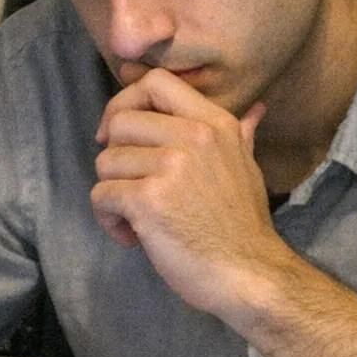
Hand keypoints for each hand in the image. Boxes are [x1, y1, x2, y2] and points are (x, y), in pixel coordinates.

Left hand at [92, 68, 285, 314]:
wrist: (249, 274)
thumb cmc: (244, 226)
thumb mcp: (247, 168)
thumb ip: (240, 135)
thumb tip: (255, 110)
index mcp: (214, 123)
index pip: (155, 82)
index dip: (127, 102)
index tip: (123, 134)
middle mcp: (192, 137)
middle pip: (120, 123)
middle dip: (115, 158)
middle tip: (132, 187)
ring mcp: (169, 167)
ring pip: (105, 162)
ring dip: (113, 194)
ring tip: (137, 219)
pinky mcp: (147, 200)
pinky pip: (101, 195)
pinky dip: (109, 220)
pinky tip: (132, 236)